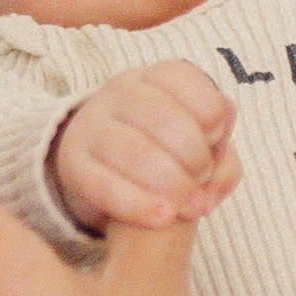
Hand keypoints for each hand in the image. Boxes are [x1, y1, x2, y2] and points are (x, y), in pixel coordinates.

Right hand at [51, 64, 238, 231]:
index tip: (215, 139)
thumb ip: (221, 153)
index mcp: (153, 78)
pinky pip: (104, 185)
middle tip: (202, 179)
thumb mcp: (195, 142)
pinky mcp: (74, 165)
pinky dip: (139, 205)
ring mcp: (92, 127)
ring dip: (172, 183)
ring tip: (193, 207)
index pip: (184, 80)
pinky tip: (164, 218)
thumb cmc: (163, 151)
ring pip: (133, 151)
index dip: (209, 114)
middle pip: (161, 118)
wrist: (101, 165)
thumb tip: (218, 171)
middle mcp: (119, 94)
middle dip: (194, 154)